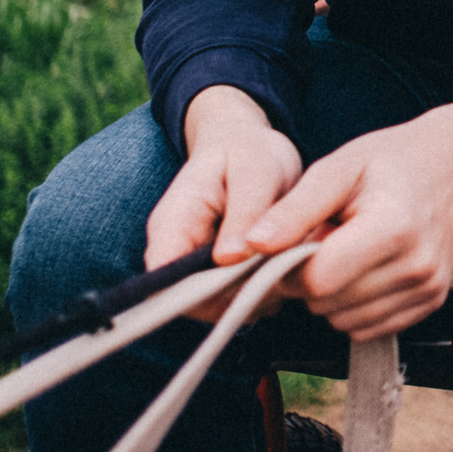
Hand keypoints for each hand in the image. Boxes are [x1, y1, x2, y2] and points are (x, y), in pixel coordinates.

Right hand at [145, 86, 304, 316]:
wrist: (249, 146)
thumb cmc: (249, 151)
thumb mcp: (256, 170)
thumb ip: (245, 211)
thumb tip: (229, 259)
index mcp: (172, 223)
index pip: (164, 280)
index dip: (202, 293)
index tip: (250, 281)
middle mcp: (176, 251)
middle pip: (193, 301)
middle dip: (238, 296)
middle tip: (282, 271)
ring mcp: (196, 266)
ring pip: (218, 305)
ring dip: (255, 295)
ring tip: (288, 265)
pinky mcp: (219, 274)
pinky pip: (236, 297)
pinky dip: (262, 291)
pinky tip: (286, 269)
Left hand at [243, 94, 452, 339]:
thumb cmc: (390, 160)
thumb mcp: (338, 167)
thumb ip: (294, 210)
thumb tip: (249, 247)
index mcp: (393, 227)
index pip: (318, 280)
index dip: (290, 267)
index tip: (293, 241)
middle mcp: (417, 266)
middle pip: (329, 305)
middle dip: (310, 279)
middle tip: (322, 238)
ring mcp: (428, 288)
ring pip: (344, 322)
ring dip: (331, 295)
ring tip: (346, 250)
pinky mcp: (431, 301)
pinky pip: (369, 328)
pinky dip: (354, 306)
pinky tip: (363, 268)